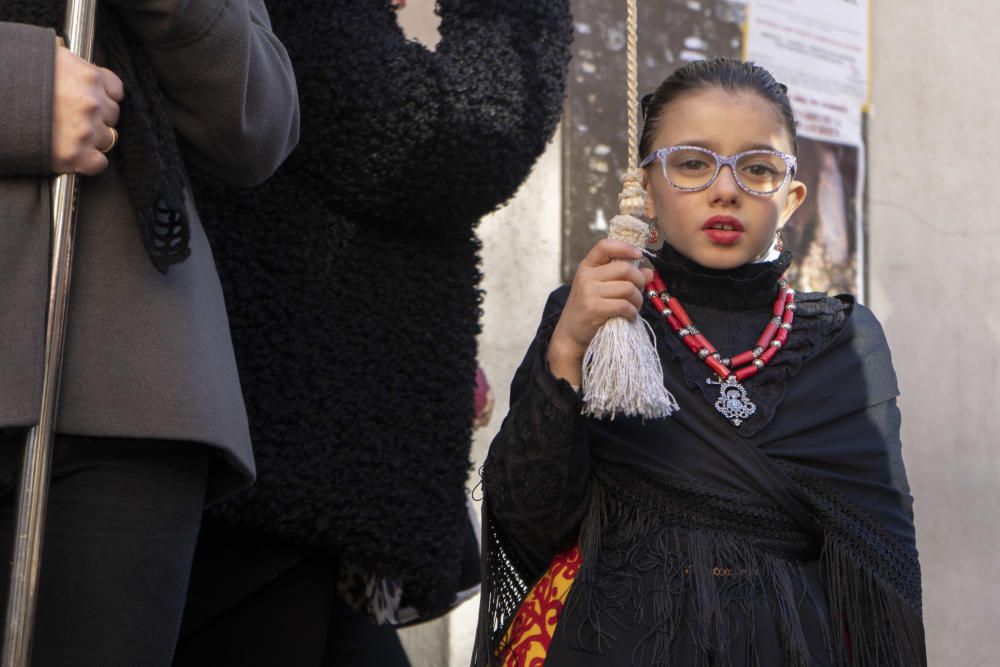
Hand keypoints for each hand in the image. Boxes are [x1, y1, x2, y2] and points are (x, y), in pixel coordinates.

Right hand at [51, 37, 124, 175]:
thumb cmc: (17, 75)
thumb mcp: (50, 59)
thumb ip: (73, 67)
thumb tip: (78, 71)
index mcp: (88, 76)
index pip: (115, 90)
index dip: (104, 97)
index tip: (93, 101)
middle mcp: (91, 103)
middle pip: (111, 115)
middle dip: (97, 117)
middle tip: (73, 118)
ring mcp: (85, 130)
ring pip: (107, 139)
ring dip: (92, 139)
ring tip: (68, 134)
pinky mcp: (76, 154)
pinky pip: (98, 163)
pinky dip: (89, 162)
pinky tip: (75, 153)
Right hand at [547, 239, 652, 385]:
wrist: (569, 335)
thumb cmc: (587, 311)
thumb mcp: (600, 289)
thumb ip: (621, 278)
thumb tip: (648, 272)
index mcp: (586, 267)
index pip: (605, 246)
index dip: (625, 247)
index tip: (639, 254)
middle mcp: (586, 276)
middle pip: (624, 268)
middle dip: (639, 280)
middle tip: (639, 292)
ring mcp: (589, 292)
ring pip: (628, 288)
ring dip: (637, 300)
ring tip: (634, 307)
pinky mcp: (594, 308)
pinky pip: (624, 305)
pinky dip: (632, 312)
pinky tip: (629, 316)